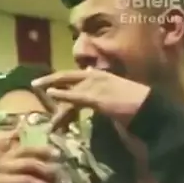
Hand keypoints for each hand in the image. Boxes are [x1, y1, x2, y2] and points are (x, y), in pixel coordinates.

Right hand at [0, 145, 58, 182]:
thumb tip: (59, 169)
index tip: (58, 154)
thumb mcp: (22, 174)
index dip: (43, 150)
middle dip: (46, 169)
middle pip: (28, 164)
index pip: (27, 149)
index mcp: (10, 156)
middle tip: (59, 177)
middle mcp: (3, 166)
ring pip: (24, 180)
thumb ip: (37, 168)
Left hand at [33, 70, 149, 127]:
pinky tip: (52, 95)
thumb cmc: (136, 103)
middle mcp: (96, 76)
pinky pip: (75, 96)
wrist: (148, 107)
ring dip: (54, 97)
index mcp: (102, 75)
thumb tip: (97, 96)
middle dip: (51, 80)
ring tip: (42, 102)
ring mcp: (95, 85)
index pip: (78, 76)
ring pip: (68, 88)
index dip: (63, 80)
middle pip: (68, 76)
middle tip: (35, 84)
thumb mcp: (118, 93)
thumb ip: (104, 93)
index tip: (52, 85)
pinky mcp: (95, 97)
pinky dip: (62, 95)